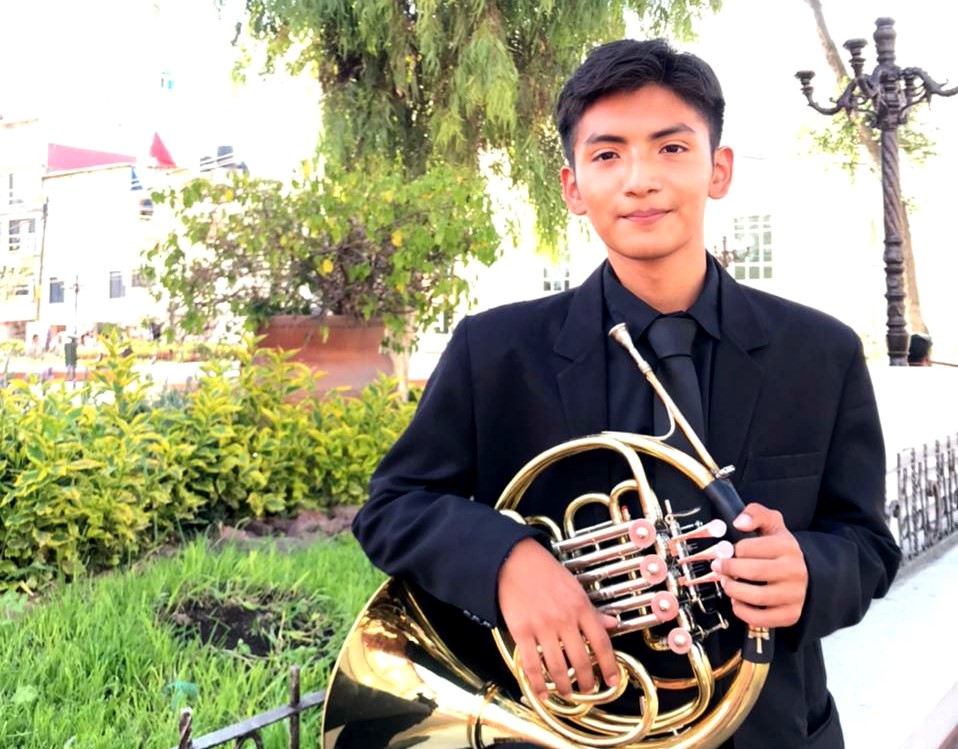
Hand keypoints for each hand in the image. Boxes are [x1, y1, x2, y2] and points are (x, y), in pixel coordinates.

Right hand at [497, 538, 619, 700]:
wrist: (514, 561)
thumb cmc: (544, 571)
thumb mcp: (575, 587)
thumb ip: (592, 609)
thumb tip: (611, 623)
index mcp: (580, 607)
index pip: (601, 643)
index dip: (609, 666)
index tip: (612, 679)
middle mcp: (563, 619)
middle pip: (581, 660)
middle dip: (586, 681)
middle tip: (588, 690)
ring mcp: (542, 626)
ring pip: (557, 666)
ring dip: (564, 686)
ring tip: (568, 693)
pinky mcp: (521, 631)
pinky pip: (532, 664)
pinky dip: (538, 683)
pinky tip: (543, 692)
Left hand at [711, 502, 807, 627]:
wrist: (805, 573)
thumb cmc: (781, 548)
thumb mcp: (772, 523)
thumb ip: (755, 513)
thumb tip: (739, 522)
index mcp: (787, 547)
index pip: (748, 548)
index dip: (731, 550)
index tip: (725, 551)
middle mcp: (794, 571)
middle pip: (752, 572)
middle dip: (728, 570)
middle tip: (718, 567)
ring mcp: (794, 595)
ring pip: (756, 597)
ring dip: (733, 590)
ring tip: (726, 584)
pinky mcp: (791, 615)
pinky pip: (761, 619)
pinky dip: (743, 612)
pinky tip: (738, 602)